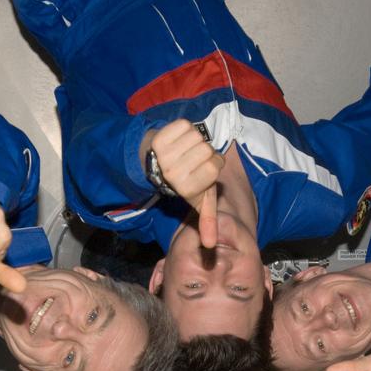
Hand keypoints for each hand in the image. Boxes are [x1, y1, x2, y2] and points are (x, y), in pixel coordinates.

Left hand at [143, 119, 223, 247]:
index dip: (213, 165)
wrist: (155, 164)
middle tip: (193, 160)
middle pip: (207, 150)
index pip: (215, 166)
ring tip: (185, 150)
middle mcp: (173, 172)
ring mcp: (164, 155)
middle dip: (204, 153)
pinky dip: (184, 129)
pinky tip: (178, 140)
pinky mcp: (159, 137)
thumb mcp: (198, 200)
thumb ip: (207, 220)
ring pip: (197, 136)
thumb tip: (211, 244)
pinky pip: (184, 125)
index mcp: (185, 188)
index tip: (203, 170)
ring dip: (194, 141)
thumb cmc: (184, 181)